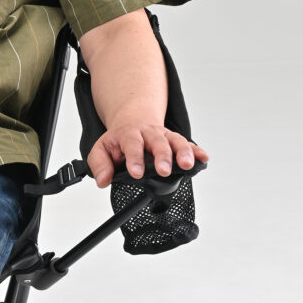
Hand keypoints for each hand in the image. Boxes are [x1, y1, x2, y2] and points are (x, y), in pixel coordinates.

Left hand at [86, 121, 208, 188]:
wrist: (132, 121)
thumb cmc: (118, 140)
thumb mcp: (101, 149)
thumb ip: (99, 165)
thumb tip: (103, 181)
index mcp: (129, 134)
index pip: (132, 145)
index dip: (134, 159)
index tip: (136, 173)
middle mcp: (149, 133)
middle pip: (157, 142)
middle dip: (162, 156)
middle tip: (164, 171)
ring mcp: (164, 136)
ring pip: (176, 141)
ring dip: (183, 152)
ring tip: (187, 165)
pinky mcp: (175, 141)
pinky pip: (188, 144)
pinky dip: (197, 151)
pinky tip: (203, 159)